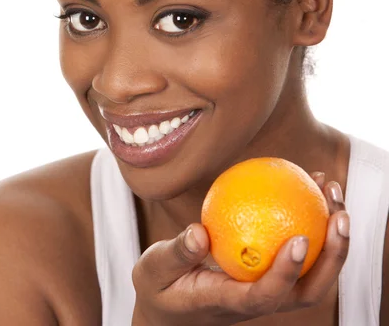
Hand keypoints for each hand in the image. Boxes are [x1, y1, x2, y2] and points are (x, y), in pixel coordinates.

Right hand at [131, 172, 349, 325]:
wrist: (169, 307)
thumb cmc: (159, 287)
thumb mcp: (154, 270)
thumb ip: (176, 252)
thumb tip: (199, 231)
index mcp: (226, 303)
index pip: (263, 296)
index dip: (286, 272)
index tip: (299, 238)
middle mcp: (255, 302)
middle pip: (306, 291)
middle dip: (333, 256)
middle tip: (338, 211)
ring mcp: (265, 290)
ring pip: (311, 274)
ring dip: (332, 237)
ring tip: (329, 187)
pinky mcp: (266, 275)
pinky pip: (297, 251)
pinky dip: (312, 221)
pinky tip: (304, 184)